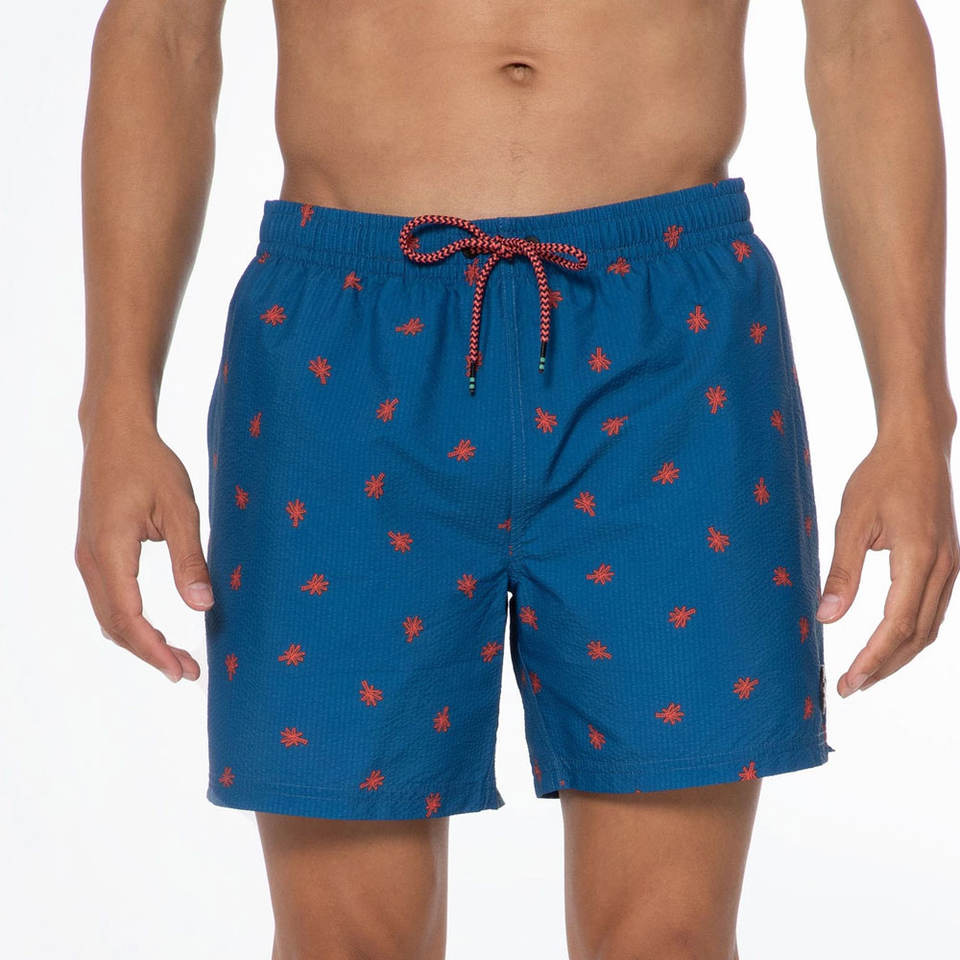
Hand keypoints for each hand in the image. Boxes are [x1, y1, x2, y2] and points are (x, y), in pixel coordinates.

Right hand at [76, 420, 209, 681]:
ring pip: (109, 615)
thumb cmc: (151, 465)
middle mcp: (91, 559)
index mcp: (110, 549)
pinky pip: (108, 600)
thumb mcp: (182, 509)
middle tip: (188, 672)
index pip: (128, 615)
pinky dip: (131, 623)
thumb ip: (190, 559)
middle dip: (150, 653)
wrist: (116, 435)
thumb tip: (202, 606)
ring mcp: (88, 557)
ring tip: (178, 660)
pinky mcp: (94, 553)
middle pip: (115, 624)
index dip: (154, 649)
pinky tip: (156, 633)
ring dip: (140, 642)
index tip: (181, 670)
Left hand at [816, 432, 957, 695]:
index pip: (896, 624)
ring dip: (899, 654)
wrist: (917, 447)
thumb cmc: (881, 477)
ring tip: (866, 673)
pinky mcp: (948, 562)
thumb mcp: (851, 521)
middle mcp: (944, 568)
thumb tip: (827, 618)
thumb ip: (841, 572)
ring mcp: (952, 566)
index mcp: (919, 558)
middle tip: (852, 686)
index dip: (873, 658)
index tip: (850, 680)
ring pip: (930, 626)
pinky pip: (934, 609)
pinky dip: (911, 633)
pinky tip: (888, 643)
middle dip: (885, 665)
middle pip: (917, 635)